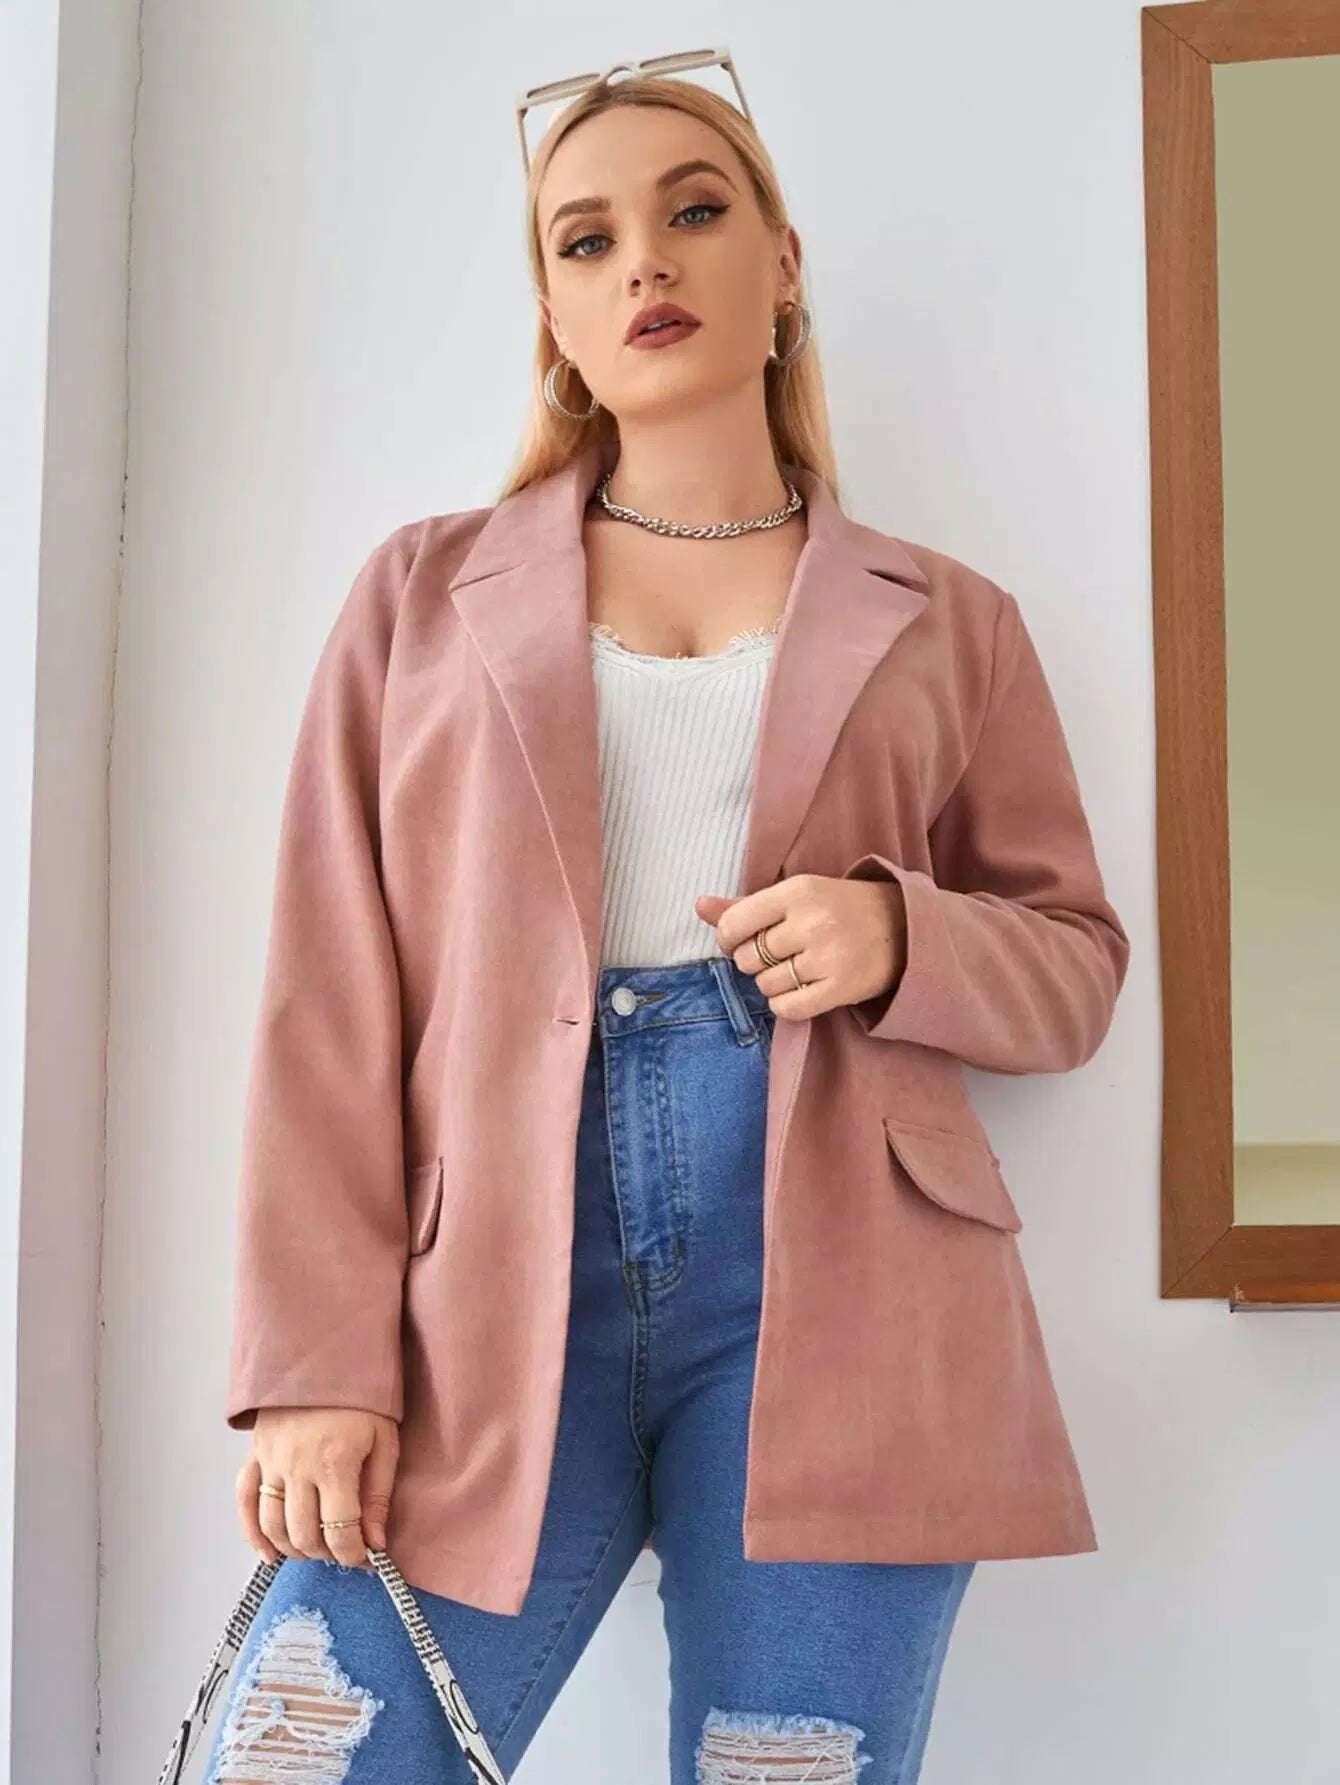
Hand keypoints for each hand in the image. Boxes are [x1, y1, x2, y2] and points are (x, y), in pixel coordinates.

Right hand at [236, 1406, 399, 1569]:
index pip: (339, 1530)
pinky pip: (245, 1501)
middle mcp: (297, 1467)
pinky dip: (253, 1534)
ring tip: (314, 1549)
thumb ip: (378, 1495)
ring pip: (272, 1525)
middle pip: (303, 1534)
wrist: (326, 1355)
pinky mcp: (255, 1454)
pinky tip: (270, 1554)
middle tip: (342, 1549)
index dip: (353, 1554)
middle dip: (326, 1553)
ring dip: (293, 1548)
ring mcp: (270, 1461)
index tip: (365, 1557)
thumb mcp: (385, 1440)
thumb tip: (376, 1543)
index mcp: (335, 1463)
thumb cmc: (363, 1396)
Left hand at [695, 873, 907, 1020]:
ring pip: (766, 985)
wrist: (902, 927)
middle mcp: (811, 922)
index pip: (734, 924)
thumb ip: (745, 905)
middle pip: (748, 958)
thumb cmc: (838, 908)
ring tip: (796, 969)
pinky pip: (788, 1008)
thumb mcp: (795, 895)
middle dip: (755, 961)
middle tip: (780, 953)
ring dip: (773, 983)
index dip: (730, 938)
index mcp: (796, 892)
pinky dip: (786, 1004)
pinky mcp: (841, 987)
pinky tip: (801, 989)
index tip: (745, 939)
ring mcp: (827, 956)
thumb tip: (698, 906)